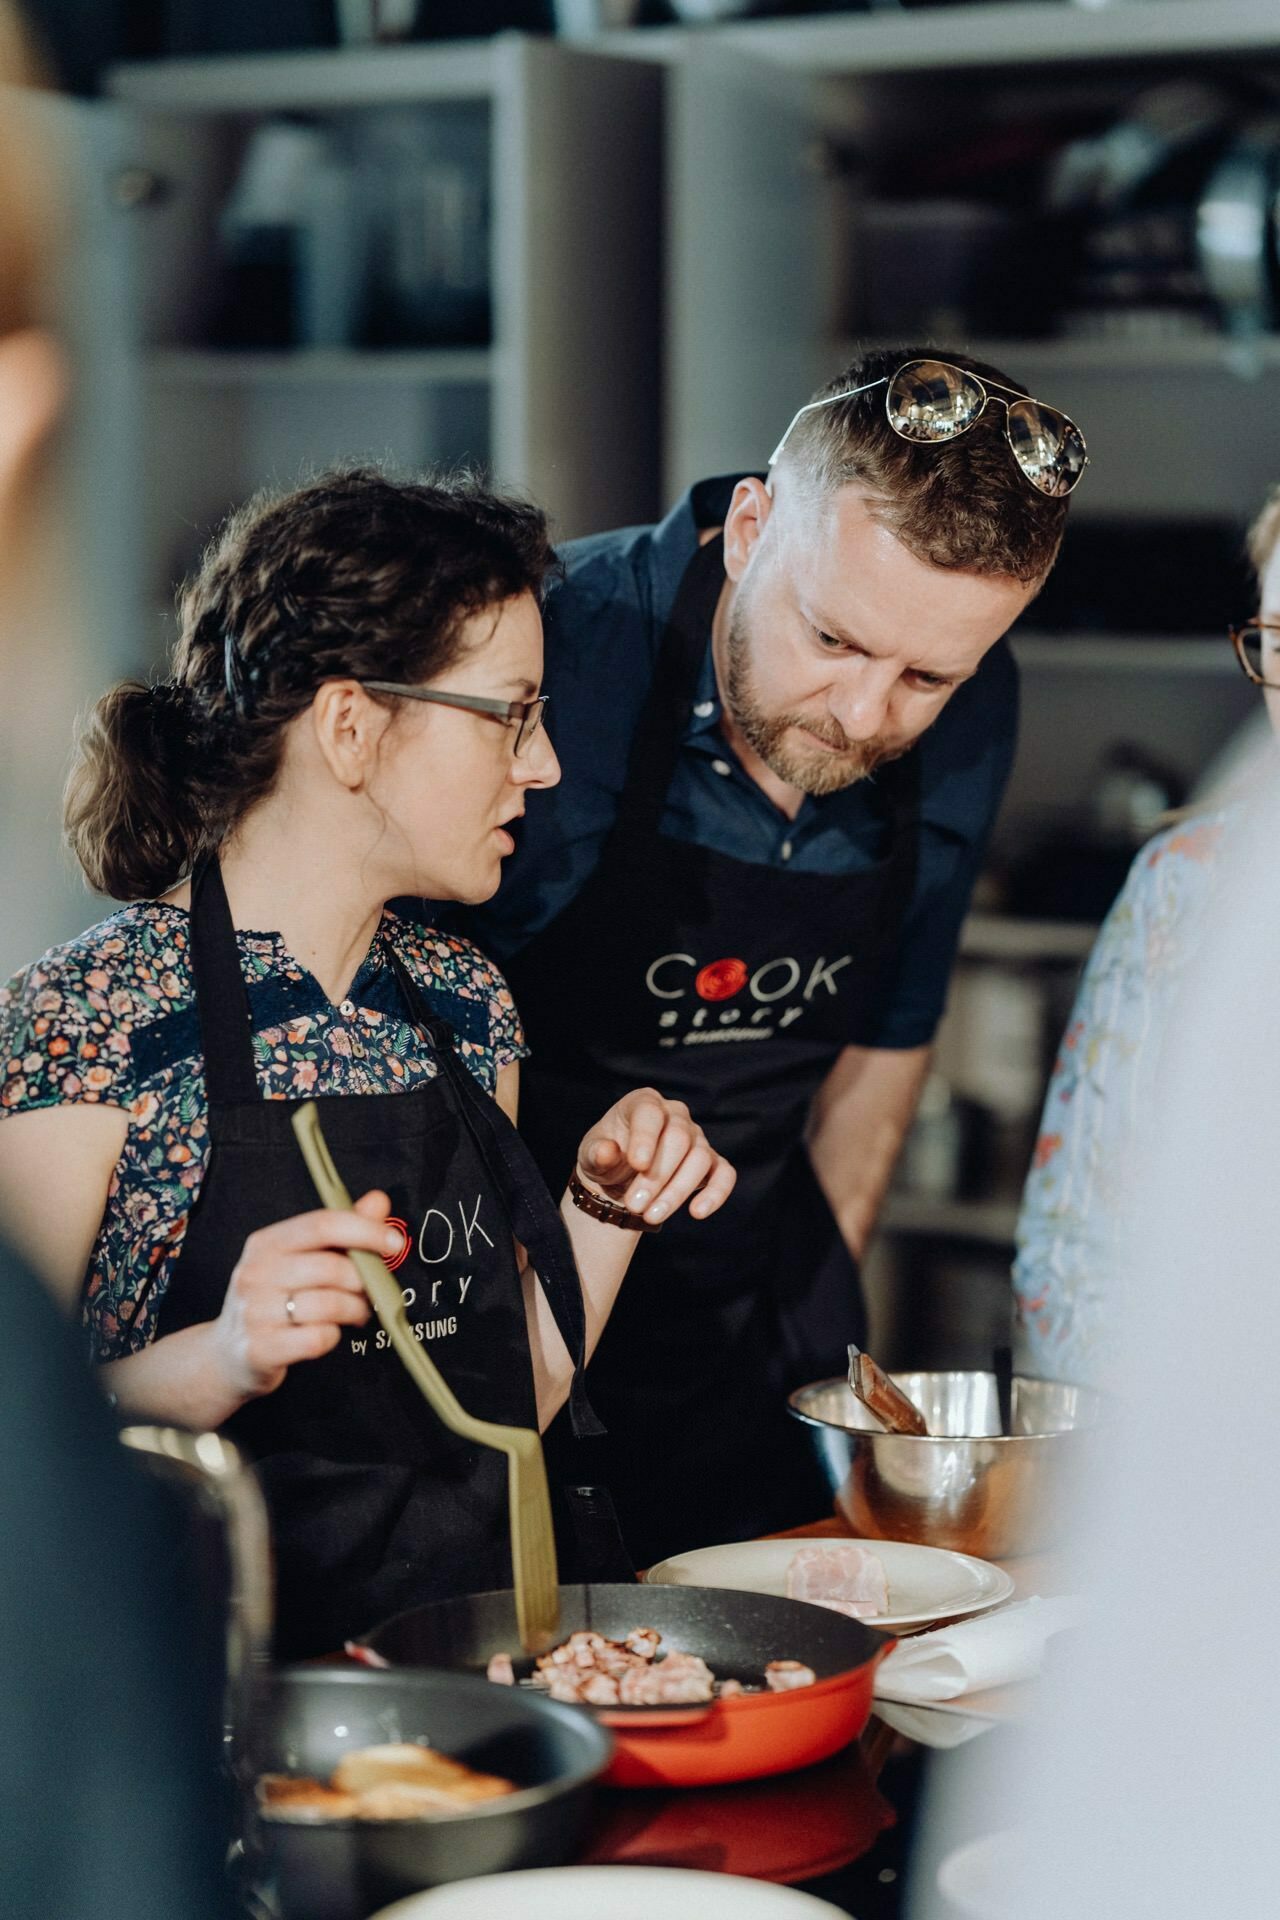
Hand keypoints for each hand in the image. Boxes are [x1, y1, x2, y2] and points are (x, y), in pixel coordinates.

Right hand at [210, 1191, 401, 1404]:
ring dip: (354, 1310)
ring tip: (356, 1313)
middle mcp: (254, 1273)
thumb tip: (378, 1201)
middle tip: (370, 1292)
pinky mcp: (259, 1350)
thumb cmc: (274, 1301)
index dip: (365, 1231)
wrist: (227, 1355)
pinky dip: (333, 1337)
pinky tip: (328, 1334)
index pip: (322, 1224)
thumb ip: (341, 1231)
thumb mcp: (300, 1260)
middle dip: (363, 1281)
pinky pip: (317, 1338)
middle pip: (330, 1267)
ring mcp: (253, 1312)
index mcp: (266, 1243)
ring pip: (328, 1304)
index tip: (395, 1243)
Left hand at [576, 1089, 735, 1228]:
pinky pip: (724, 1174)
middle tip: (635, 1205)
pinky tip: (697, 1212)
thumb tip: (607, 1151)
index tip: (637, 1165)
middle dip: (657, 1176)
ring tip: (650, 1216)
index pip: (650, 1113)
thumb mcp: (591, 1155)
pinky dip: (716, 1193)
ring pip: (700, 1159)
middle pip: (678, 1139)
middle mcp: (675, 1115)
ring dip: (676, 1191)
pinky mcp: (712, 1163)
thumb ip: (597, 1153)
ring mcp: (696, 1138)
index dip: (646, 1138)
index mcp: (644, 1103)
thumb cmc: (607, 1160)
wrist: (620, 1181)